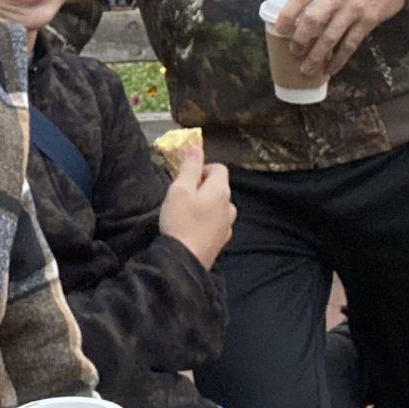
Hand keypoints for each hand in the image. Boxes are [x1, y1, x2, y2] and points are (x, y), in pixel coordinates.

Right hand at [159, 146, 235, 269]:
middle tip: (182, 196)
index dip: (201, 168)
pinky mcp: (221, 240)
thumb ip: (190, 166)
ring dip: (204, 204)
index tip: (186, 179)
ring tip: (186, 212)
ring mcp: (227, 225)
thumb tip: (196, 146)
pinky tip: (191, 227)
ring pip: (217, 205)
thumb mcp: (180, 189)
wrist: (184, 261)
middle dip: (201, 186)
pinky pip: (215, 221)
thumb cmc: (180, 222)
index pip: (219, 168)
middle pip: (218, 186)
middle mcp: (229, 207)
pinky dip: (206, 220)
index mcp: (221, 191)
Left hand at [274, 0, 407, 77]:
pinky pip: (350, 45)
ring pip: (330, 37)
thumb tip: (294, 16)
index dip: (287, 14)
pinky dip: (338, 60)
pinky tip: (330, 69)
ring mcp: (353, 9)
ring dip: (316, 55)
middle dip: (300, 39)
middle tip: (293, 53)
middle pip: (313, 19)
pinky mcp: (368, 22)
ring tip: (306, 69)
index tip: (279, 29)